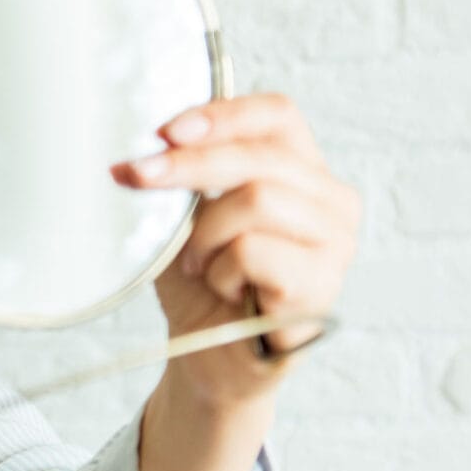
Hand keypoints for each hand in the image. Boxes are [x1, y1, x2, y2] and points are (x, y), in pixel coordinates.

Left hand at [110, 93, 360, 409]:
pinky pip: (254, 251)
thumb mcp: (187, 216)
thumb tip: (147, 148)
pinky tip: (224, 290)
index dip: (223, 114)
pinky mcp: (322, 284)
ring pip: (257, 199)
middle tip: (135, 175)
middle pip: (261, 156)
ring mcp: (335, 244)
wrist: (208, 356)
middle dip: (187, 164)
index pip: (277, 115)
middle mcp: (332, 202)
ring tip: (199, 264)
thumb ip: (184, 177)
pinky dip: (220, 270)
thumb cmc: (203, 282)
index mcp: (304, 172)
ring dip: (206, 233)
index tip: (166, 130)